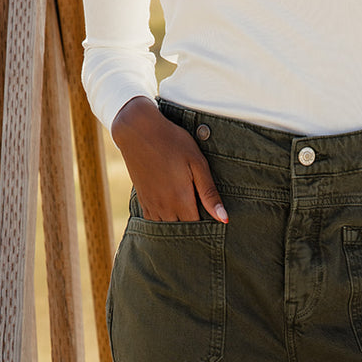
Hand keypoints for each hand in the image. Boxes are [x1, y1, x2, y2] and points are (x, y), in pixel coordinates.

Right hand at [110, 96, 227, 222]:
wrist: (138, 130)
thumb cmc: (172, 142)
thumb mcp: (197, 164)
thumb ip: (209, 194)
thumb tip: (224, 219)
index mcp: (181, 200)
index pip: (197, 227)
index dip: (207, 228)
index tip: (215, 222)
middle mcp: (164, 207)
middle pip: (182, 231)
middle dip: (193, 229)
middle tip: (204, 221)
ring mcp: (151, 205)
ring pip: (167, 228)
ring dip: (178, 227)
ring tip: (188, 217)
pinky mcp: (142, 200)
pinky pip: (153, 222)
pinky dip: (163, 222)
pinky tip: (172, 214)